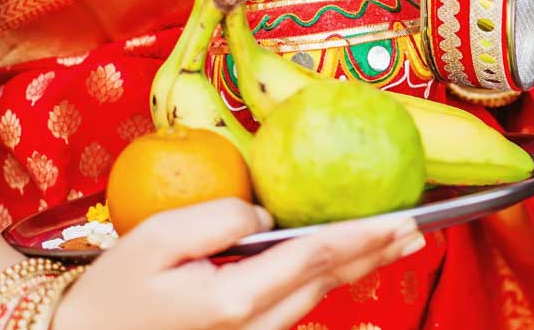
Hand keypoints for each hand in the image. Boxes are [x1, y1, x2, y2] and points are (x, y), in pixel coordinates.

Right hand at [52, 199, 423, 329]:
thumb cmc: (113, 291)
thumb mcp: (157, 238)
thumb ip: (221, 219)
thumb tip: (270, 216)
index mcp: (236, 300)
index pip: (317, 257)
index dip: (365, 233)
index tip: (404, 215)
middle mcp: (254, 327)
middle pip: (330, 281)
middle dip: (377, 252)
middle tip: (420, 227)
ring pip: (318, 297)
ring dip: (360, 266)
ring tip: (396, 240)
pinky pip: (296, 306)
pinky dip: (328, 279)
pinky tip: (342, 262)